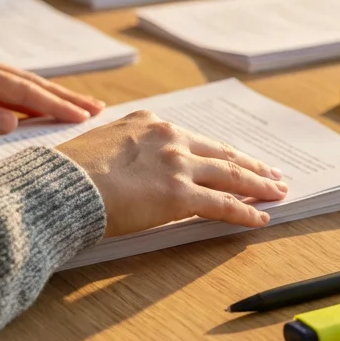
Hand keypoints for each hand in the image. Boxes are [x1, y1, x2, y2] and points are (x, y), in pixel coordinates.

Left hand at [0, 48, 102, 132]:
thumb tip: (12, 122)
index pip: (23, 90)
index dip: (56, 105)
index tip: (85, 117)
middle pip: (29, 82)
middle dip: (64, 97)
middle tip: (98, 110)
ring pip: (18, 82)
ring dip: (50, 94)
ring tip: (78, 106)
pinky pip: (2, 84)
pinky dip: (26, 94)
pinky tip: (35, 103)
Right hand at [56, 110, 287, 237]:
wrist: (61, 186)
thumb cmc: (69, 172)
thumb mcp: (99, 145)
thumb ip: (123, 150)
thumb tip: (126, 166)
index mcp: (148, 123)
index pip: (194, 139)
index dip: (218, 151)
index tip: (233, 156)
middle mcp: (169, 138)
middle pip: (220, 153)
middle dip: (250, 165)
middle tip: (271, 173)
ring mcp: (177, 165)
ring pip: (230, 175)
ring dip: (258, 185)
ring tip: (278, 192)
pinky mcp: (180, 195)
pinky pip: (223, 204)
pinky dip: (246, 211)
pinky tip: (261, 217)